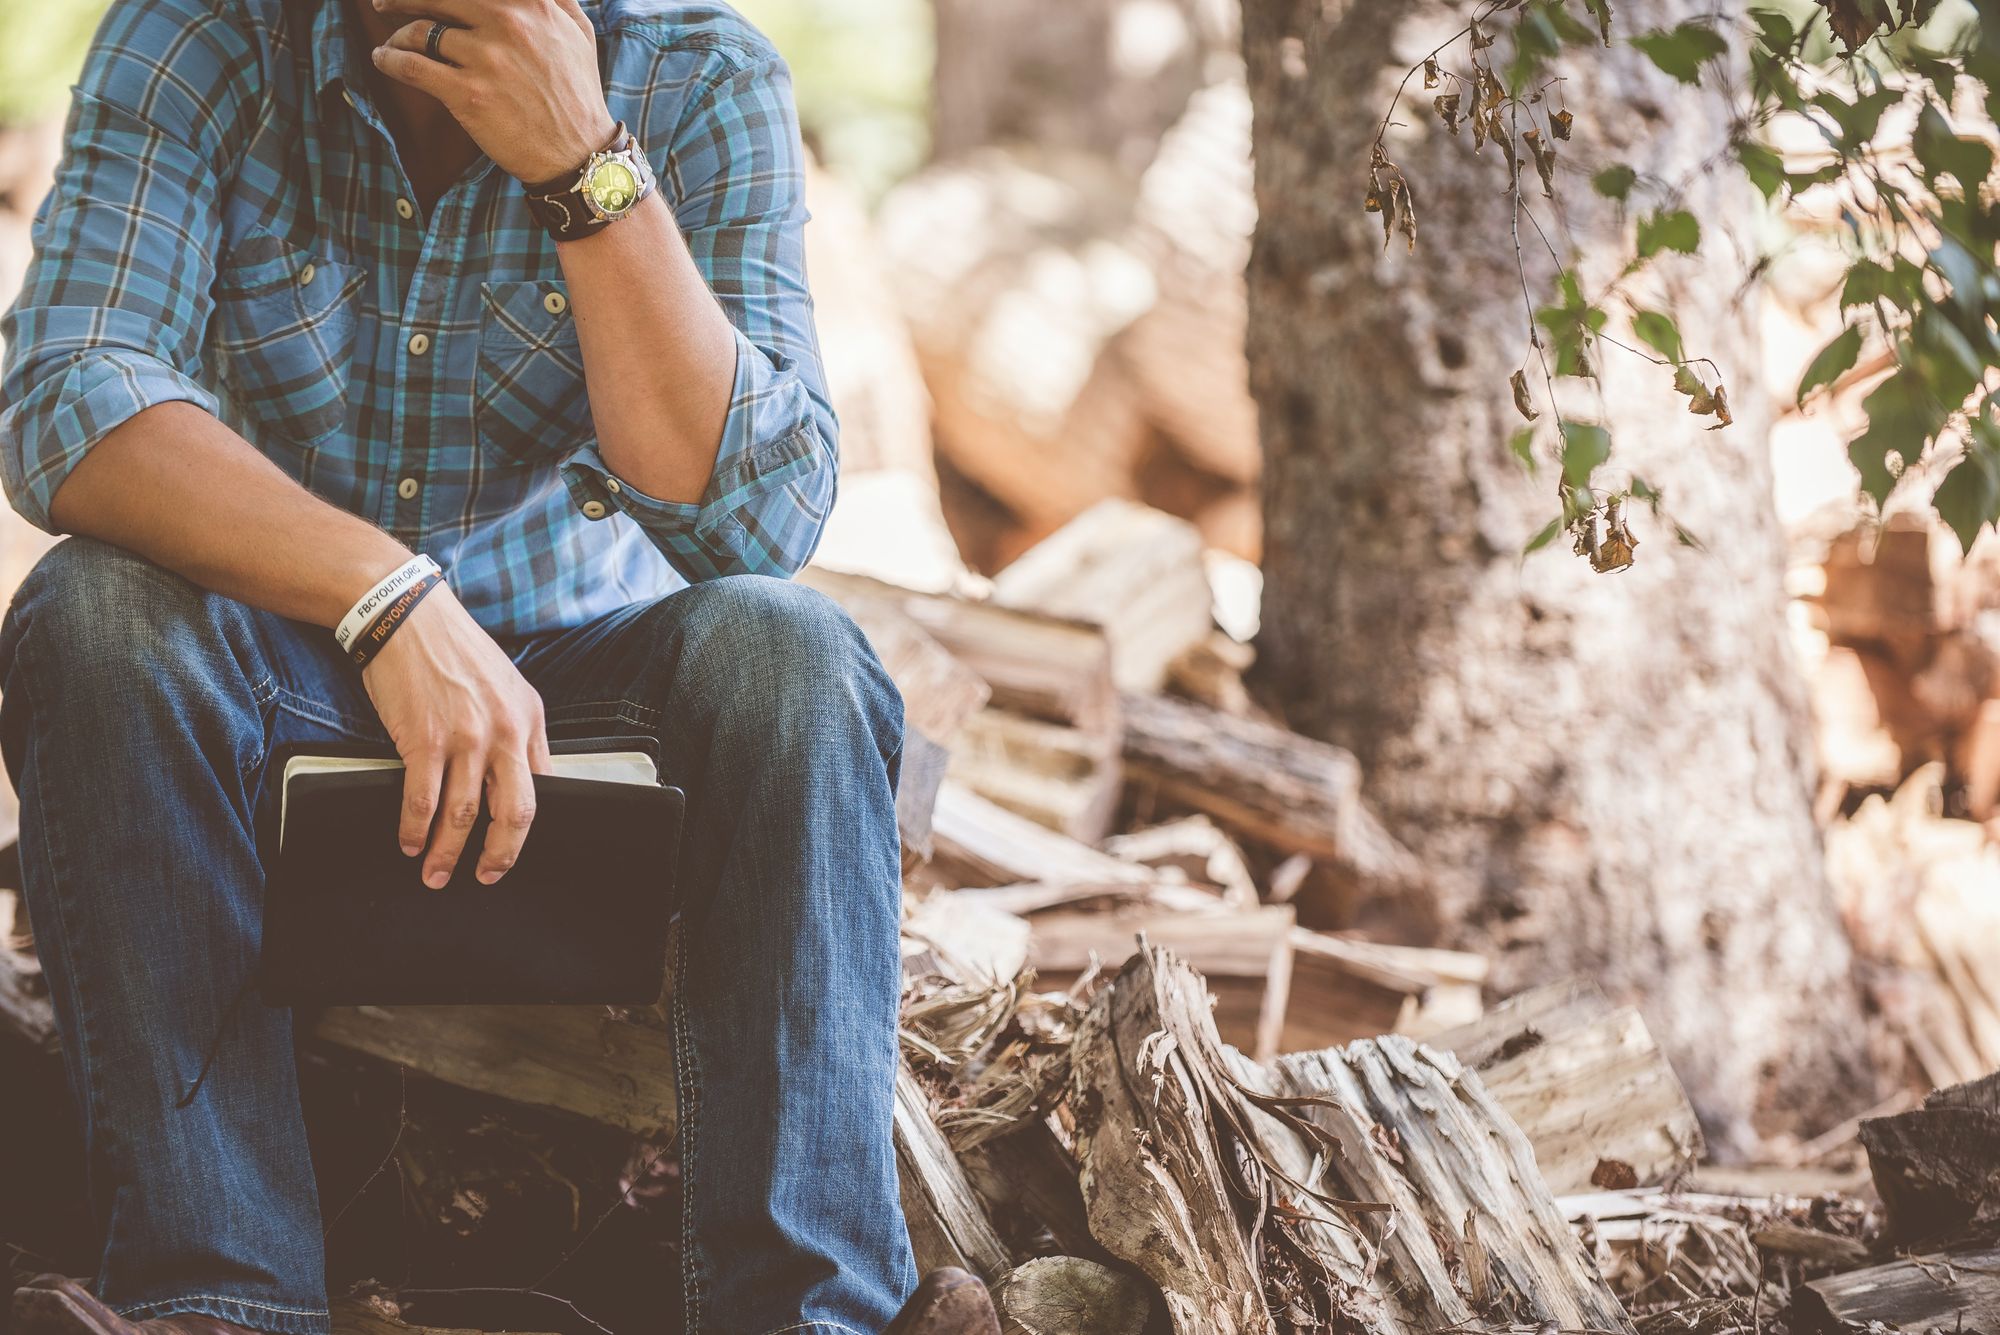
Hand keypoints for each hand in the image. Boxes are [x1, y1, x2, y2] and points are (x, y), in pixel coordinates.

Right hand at [360, 583, 552, 886]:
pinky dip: (414, 829)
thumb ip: (518, 730)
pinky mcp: (423, 740)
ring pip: (463, 815)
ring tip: (435, 872)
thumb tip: (523, 776)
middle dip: (499, 855)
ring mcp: (465, 738)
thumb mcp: (506, 685)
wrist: (405, 615)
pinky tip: (408, 842)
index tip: (513, 848)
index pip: (543, 787)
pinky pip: (422, 800)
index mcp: (530, 719)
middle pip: (513, 813)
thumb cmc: (454, 649)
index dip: (528, 827)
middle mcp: (504, 732)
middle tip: (486, 877)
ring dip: (447, 852)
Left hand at [370, 0, 618, 183]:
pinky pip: (413, 67)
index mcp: (532, 5)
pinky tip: (383, 60)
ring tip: (393, 43)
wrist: (578, 153)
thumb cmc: (578, 93)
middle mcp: (508, 23)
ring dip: (398, 36)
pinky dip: (390, 60)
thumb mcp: (578, 33)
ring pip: (420, 32)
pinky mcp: (468, 94)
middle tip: (385, 3)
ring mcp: (486, 58)